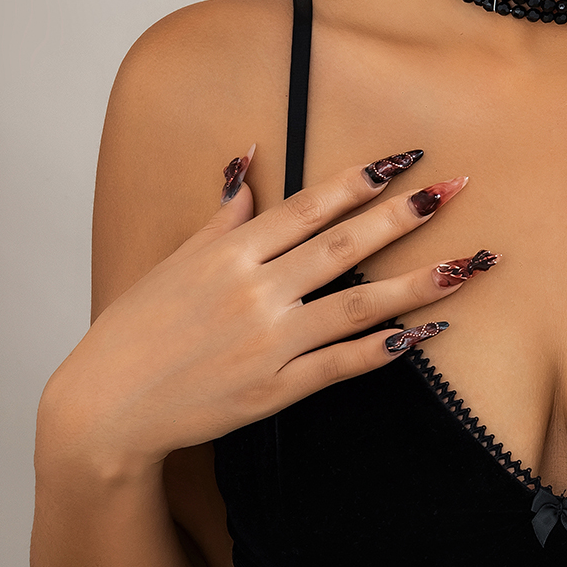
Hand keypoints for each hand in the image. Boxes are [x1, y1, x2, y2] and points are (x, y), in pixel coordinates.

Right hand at [39, 149, 499, 474]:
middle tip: (453, 190)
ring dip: (415, 283)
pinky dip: (382, 351)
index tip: (404, 159)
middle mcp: (255, 291)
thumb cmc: (138, 326)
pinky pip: (339, 366)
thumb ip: (226, 213)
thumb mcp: (178, 260)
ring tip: (464, 265)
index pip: (310, 206)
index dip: (360, 181)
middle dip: (404, 216)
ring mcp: (268, 343)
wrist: (102, 408)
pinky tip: (423, 334)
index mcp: (233, 253)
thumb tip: (248, 160)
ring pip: (357, 306)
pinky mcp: (274, 390)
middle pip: (344, 245)